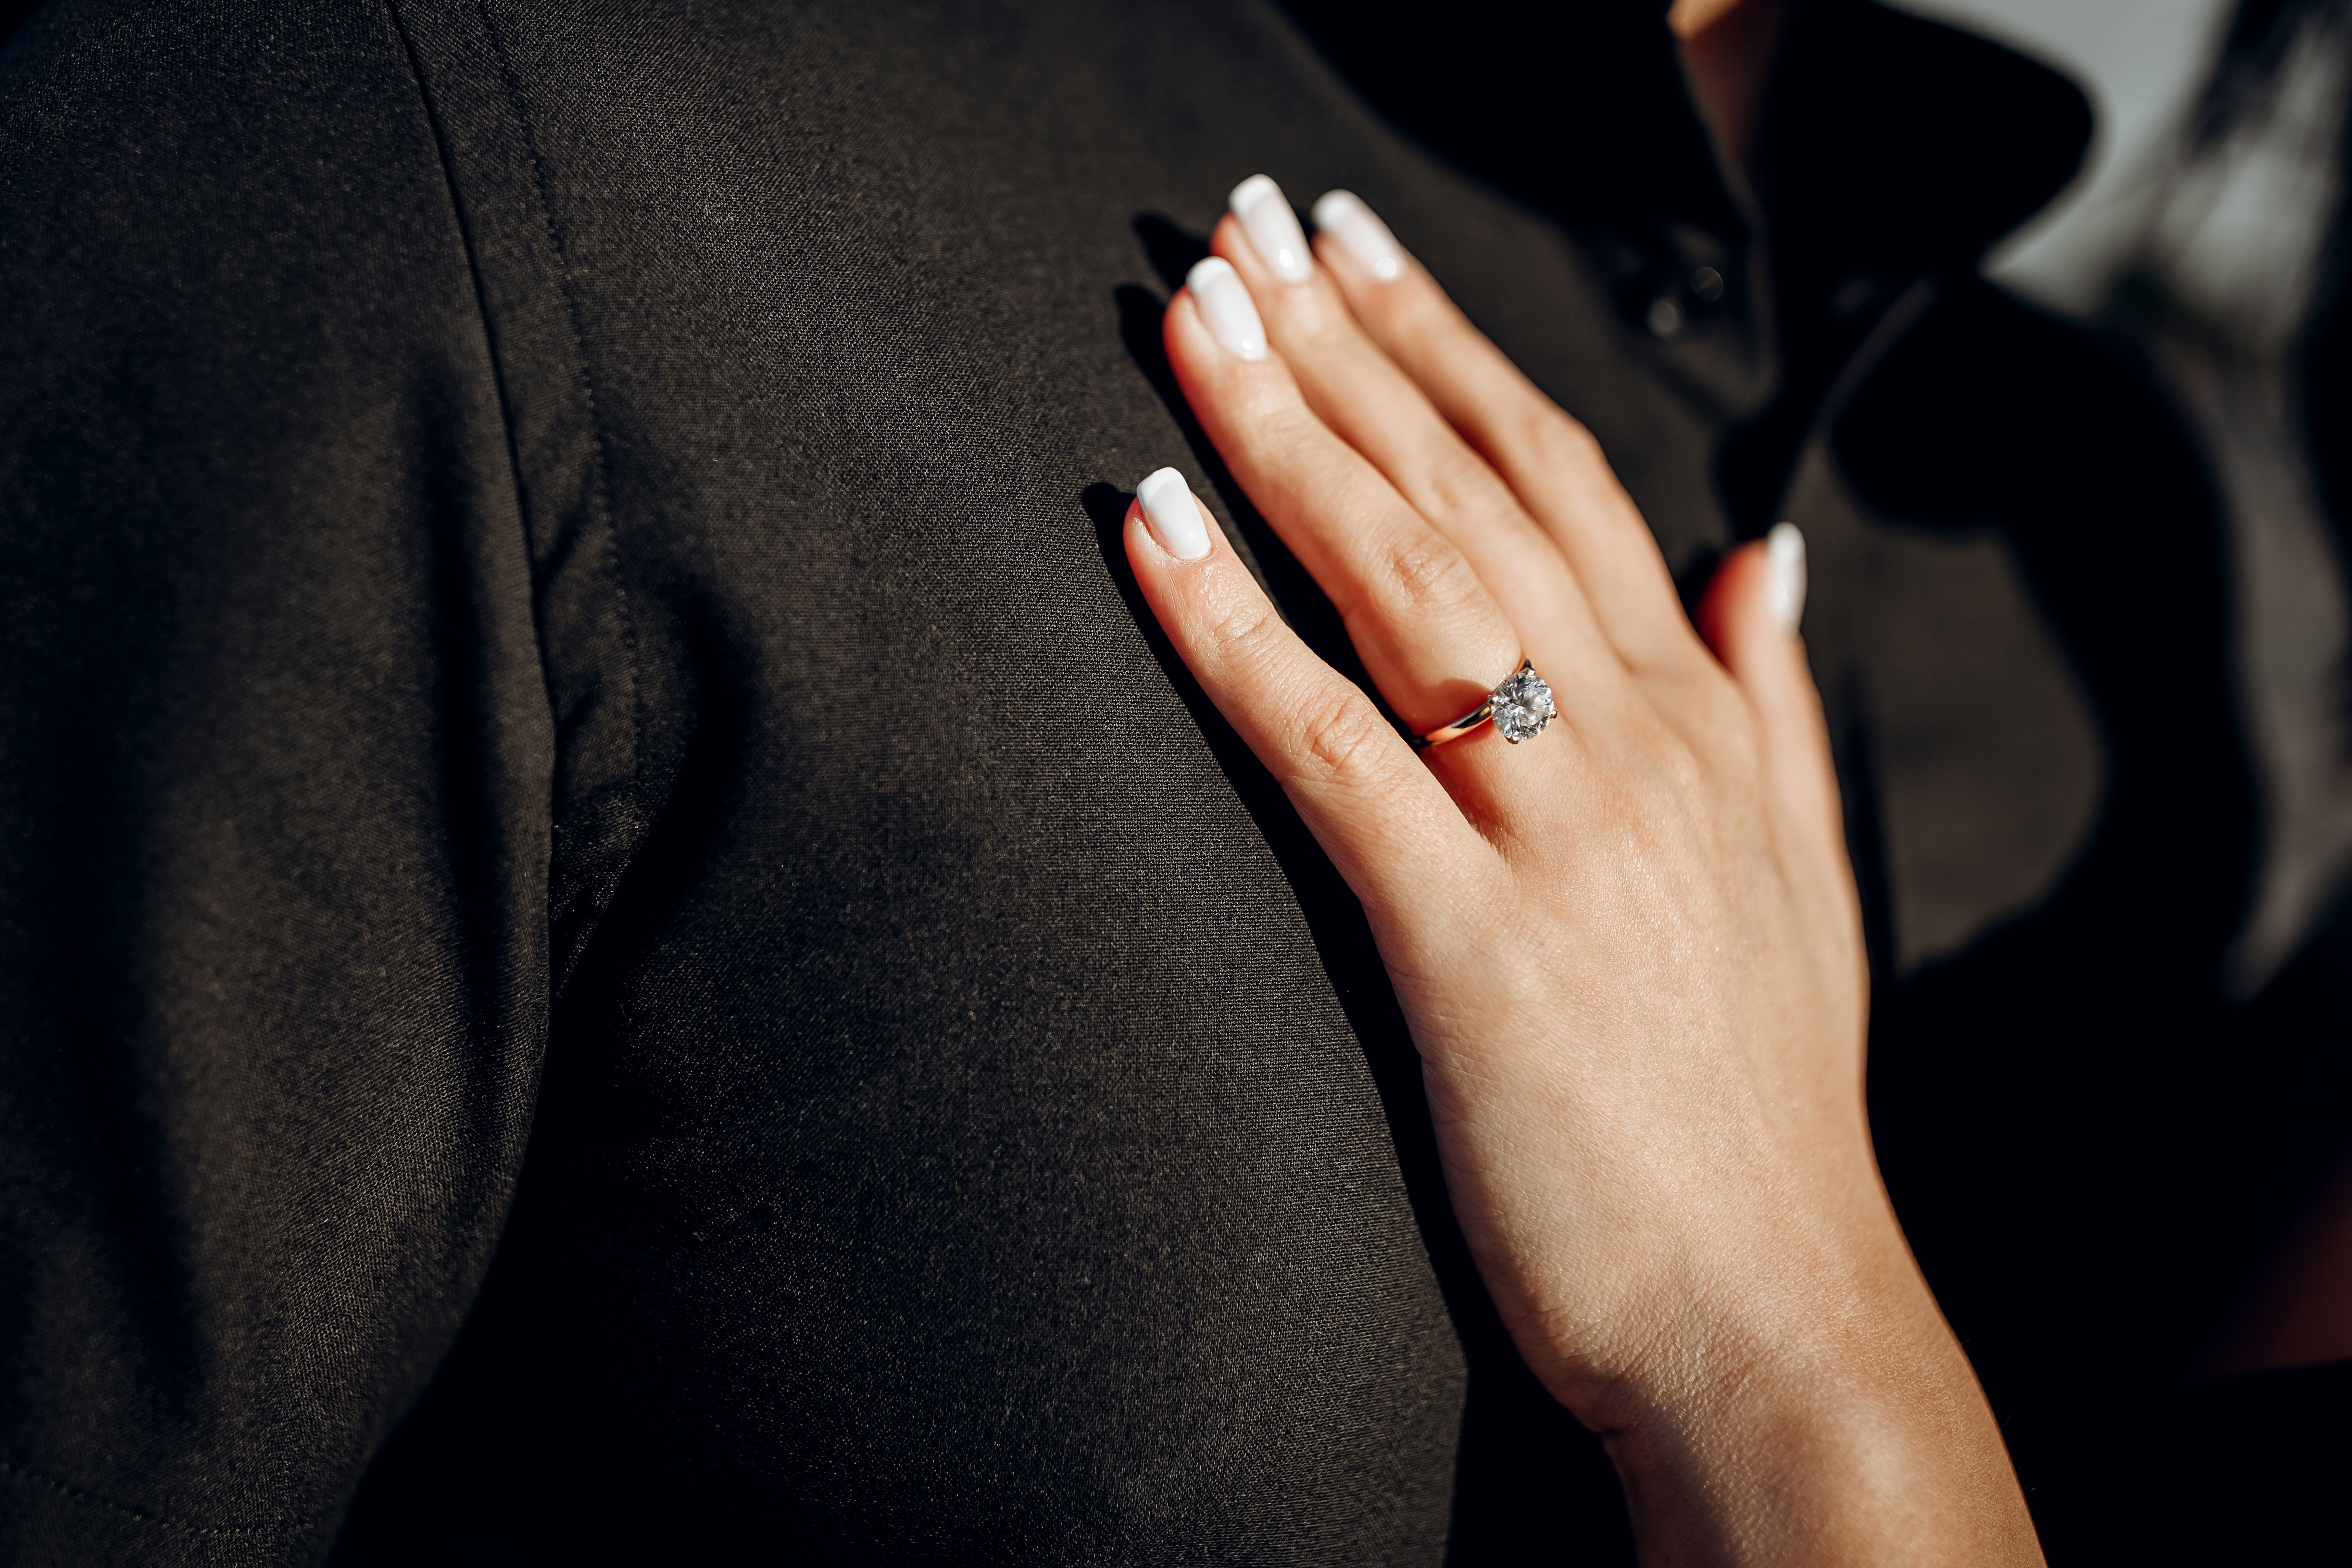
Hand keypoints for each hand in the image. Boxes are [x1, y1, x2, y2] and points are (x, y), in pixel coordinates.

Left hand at [1122, 179, 2041, 1564]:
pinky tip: (1152, 527)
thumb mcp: (1809, 877)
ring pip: (1405, 582)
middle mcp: (1635, 747)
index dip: (1452, 349)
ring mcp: (1557, 836)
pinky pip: (1329, 743)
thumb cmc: (1761, 1113)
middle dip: (1344, 346)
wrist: (1773, 1314)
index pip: (1568, 477)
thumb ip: (1780, 705)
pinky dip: (1232, 627)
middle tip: (1237, 232)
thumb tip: (1769, 556)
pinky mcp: (1470, 941)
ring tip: (1188, 325)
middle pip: (1471, 491)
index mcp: (1702, 725)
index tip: (1357, 256)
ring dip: (1283, 437)